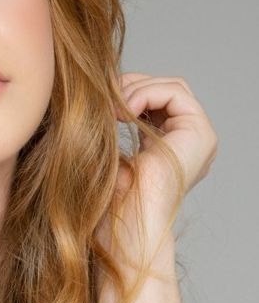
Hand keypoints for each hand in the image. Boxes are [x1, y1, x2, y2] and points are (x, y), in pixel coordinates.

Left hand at [117, 72, 217, 235]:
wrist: (125, 217)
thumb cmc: (111, 191)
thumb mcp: (110, 145)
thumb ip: (115, 118)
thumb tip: (102, 88)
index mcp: (168, 142)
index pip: (156, 95)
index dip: (129, 89)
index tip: (103, 103)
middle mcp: (188, 139)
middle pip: (166, 87)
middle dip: (133, 85)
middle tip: (107, 101)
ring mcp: (198, 137)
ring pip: (173, 86)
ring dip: (137, 89)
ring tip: (113, 110)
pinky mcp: (200, 135)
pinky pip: (175, 94)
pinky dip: (145, 94)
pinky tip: (124, 112)